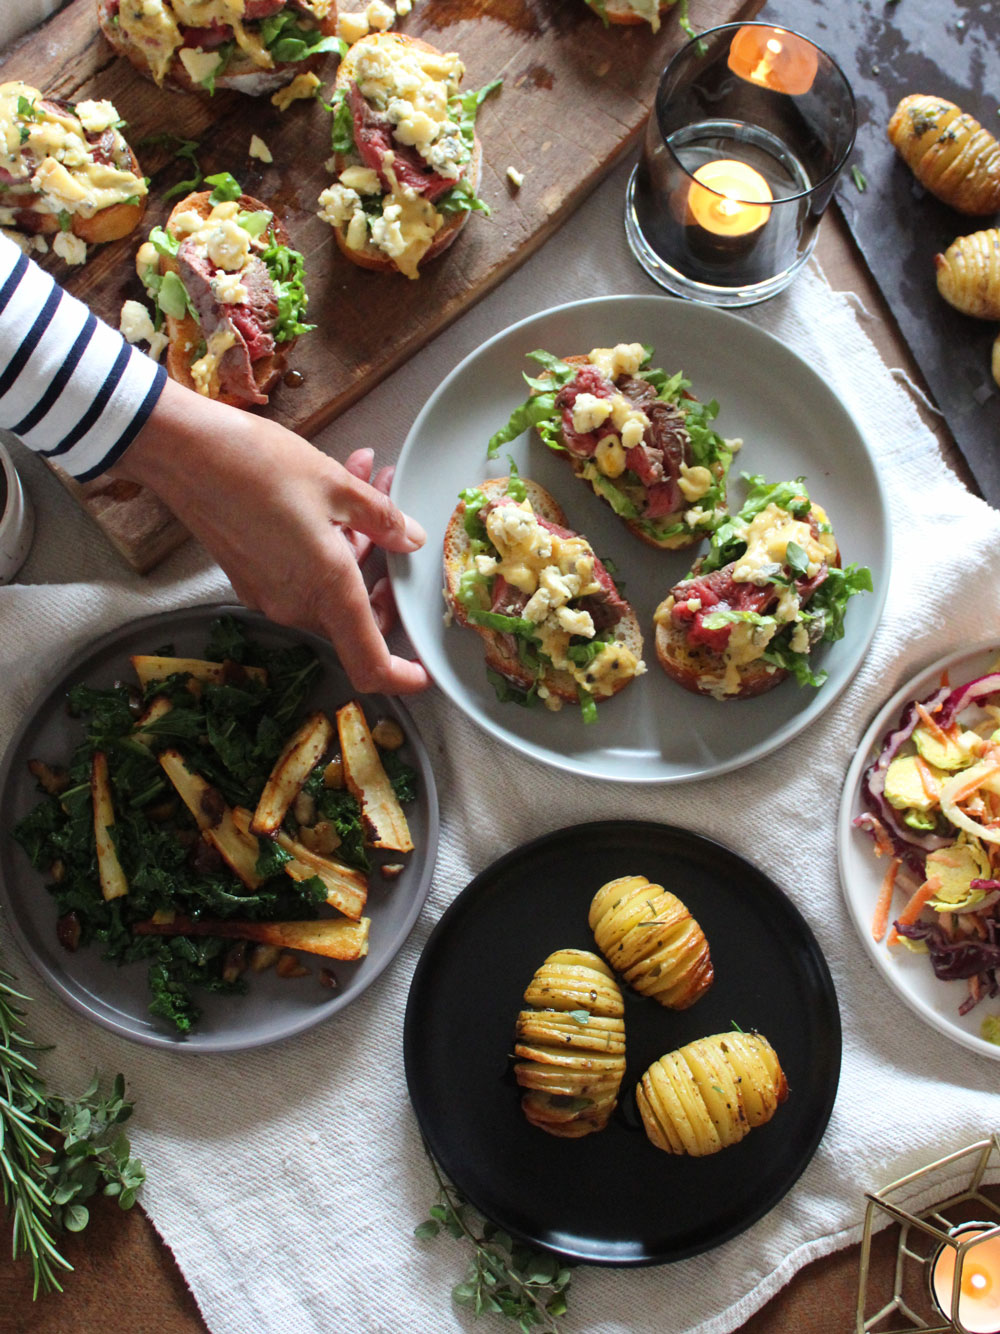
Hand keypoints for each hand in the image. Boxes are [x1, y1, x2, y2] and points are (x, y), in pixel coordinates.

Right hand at [114, 377, 431, 694]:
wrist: (182, 451)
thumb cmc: (258, 466)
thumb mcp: (337, 486)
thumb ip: (383, 519)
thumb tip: (411, 539)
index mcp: (326, 591)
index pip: (370, 665)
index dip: (401, 677)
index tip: (422, 671)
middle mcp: (296, 605)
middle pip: (356, 617)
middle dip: (383, 576)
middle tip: (398, 530)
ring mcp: (269, 593)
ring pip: (331, 587)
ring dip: (357, 545)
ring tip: (370, 483)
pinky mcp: (251, 574)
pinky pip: (303, 573)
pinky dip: (326, 543)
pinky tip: (336, 491)